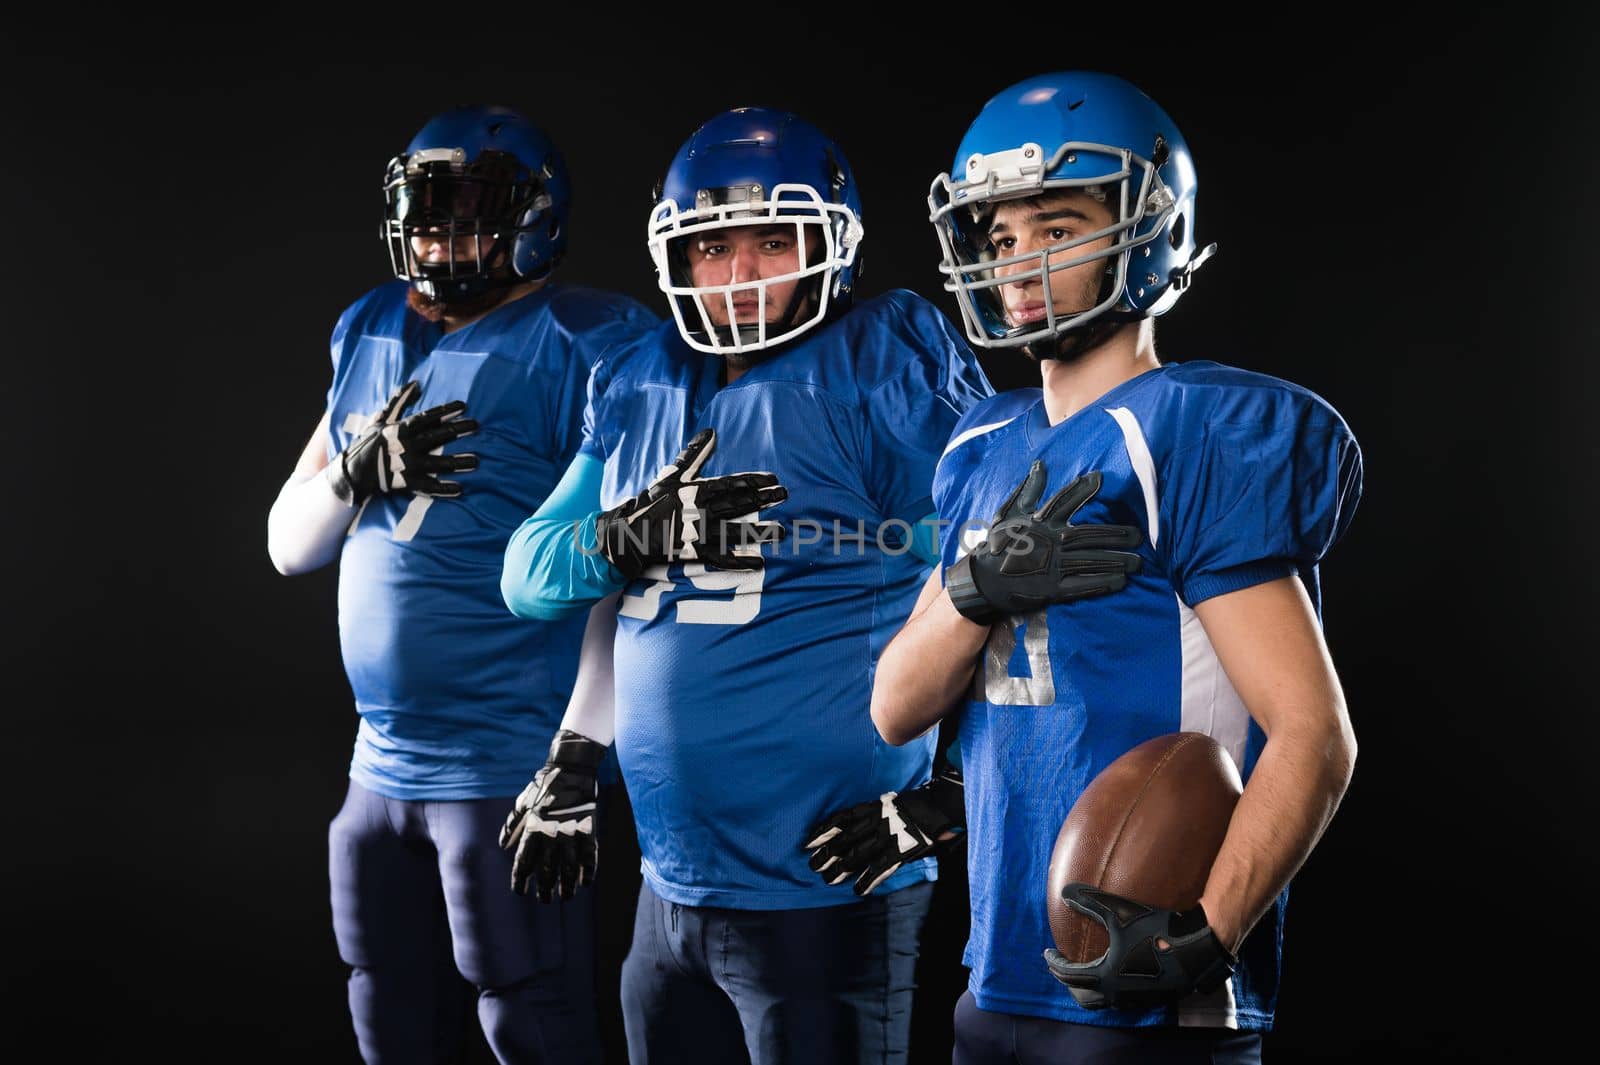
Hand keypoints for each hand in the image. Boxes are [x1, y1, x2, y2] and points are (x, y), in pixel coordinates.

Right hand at [327, 380, 478, 503]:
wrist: (352, 471)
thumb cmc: (368, 442)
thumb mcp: (381, 418)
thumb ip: (400, 402)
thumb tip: (416, 384)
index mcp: (400, 429)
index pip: (427, 417)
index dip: (445, 411)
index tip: (464, 406)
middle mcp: (405, 445)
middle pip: (436, 436)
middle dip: (457, 431)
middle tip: (476, 426)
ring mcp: (406, 465)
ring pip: (436, 462)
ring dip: (457, 462)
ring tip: (476, 461)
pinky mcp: (405, 483)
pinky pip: (427, 486)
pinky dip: (443, 489)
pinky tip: (459, 489)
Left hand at [499, 729, 605, 902]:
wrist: (572, 770)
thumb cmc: (544, 786)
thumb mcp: (522, 803)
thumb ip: (512, 825)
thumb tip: (504, 846)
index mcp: (532, 830)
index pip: (523, 863)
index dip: (520, 881)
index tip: (520, 892)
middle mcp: (550, 836)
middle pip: (546, 872)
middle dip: (544, 889)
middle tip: (545, 899)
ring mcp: (571, 834)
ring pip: (568, 870)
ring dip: (566, 887)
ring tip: (565, 897)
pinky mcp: (588, 831)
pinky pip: (589, 858)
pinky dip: (588, 873)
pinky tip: (585, 883)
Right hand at [594, 427, 786, 578]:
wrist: (631, 531)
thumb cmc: (654, 501)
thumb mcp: (673, 474)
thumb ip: (694, 455)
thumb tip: (711, 432)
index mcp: (697, 490)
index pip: (732, 483)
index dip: (754, 481)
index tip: (774, 479)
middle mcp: (702, 510)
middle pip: (740, 504)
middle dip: (764, 499)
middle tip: (785, 496)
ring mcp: (699, 533)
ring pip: (736, 531)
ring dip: (760, 532)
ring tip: (783, 531)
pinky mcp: (695, 553)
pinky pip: (722, 558)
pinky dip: (740, 561)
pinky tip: (760, 562)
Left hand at [802, 763, 964, 895]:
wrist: (936, 806)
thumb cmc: (911, 804)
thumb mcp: (886, 803)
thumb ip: (870, 815)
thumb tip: (850, 826)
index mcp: (870, 809)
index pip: (839, 820)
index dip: (822, 832)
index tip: (807, 843)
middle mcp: (874, 823)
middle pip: (843, 841)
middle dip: (826, 855)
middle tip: (813, 866)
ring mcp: (885, 837)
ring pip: (856, 856)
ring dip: (840, 870)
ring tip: (828, 880)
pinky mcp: (898, 852)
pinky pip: (878, 868)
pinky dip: (866, 881)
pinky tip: (857, 890)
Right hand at [944, 463, 1142, 623]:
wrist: (981, 582)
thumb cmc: (997, 546)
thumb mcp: (1008, 515)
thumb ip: (1028, 491)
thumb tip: (1040, 465)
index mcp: (1039, 523)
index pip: (1062, 502)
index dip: (1080, 490)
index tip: (1099, 479)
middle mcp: (1049, 543)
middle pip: (1087, 536)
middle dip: (1114, 535)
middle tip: (1138, 536)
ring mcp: (1051, 567)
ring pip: (1089, 561)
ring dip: (1115, 561)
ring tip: (1138, 562)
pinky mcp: (1051, 589)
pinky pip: (1081, 586)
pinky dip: (1101, 583)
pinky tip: (1120, 581)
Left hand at [1043, 885, 1236, 1010]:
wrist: (1197, 949)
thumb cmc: (1157, 930)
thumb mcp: (1120, 912)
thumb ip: (1090, 902)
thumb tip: (1064, 892)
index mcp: (1104, 977)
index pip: (1068, 975)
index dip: (1054, 962)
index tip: (1048, 951)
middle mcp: (1117, 995)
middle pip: (1082, 997)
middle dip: (1068, 981)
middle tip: (1062, 965)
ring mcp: (1134, 1000)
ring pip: (1102, 1002)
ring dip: (1088, 989)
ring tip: (1085, 970)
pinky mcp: (1150, 1000)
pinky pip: (1120, 1001)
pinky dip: (1108, 990)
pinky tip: (1114, 973)